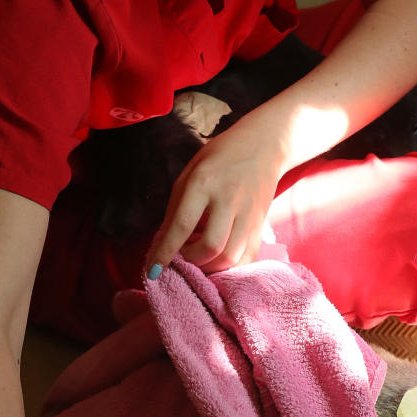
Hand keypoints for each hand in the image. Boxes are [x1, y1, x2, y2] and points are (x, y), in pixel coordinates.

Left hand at [148, 118, 285, 273]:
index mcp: (205, 182)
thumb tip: (162, 243)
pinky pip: (248, 258)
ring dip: (210, 267)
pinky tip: (218, 259)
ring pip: (231, 257)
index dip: (165, 252)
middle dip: (191, 261)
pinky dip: (230, 267)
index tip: (153, 270)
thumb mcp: (190, 172)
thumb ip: (175, 207)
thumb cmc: (220, 157)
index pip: (182, 224)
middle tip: (183, 255)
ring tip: (199, 256)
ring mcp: (249, 214)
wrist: (264, 146)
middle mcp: (229, 200)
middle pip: (211, 247)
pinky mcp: (262, 224)